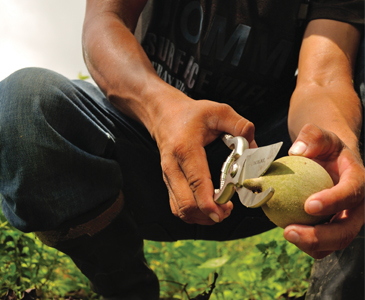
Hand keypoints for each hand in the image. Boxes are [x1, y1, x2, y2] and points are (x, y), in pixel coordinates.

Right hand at [151, 94, 255, 224]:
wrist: (165, 116)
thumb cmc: (190, 115)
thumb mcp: (217, 111)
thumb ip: (239, 124)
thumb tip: (254, 144)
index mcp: (185, 149)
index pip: (196, 182)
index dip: (210, 202)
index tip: (223, 210)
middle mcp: (173, 166)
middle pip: (186, 204)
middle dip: (209, 214)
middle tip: (227, 210)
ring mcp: (168, 177)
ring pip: (181, 210)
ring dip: (201, 217)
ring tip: (220, 211)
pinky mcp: (169, 183)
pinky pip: (177, 207)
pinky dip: (193, 214)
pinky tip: (208, 208)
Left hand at [283, 124, 364, 258]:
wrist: (330, 162)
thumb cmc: (324, 148)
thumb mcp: (319, 136)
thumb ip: (311, 137)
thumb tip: (296, 151)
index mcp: (359, 180)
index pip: (352, 193)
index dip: (334, 201)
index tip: (308, 205)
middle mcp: (358, 206)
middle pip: (346, 229)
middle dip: (320, 236)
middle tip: (289, 231)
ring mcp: (347, 220)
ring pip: (334, 242)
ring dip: (311, 244)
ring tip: (286, 233)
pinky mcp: (334, 229)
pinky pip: (322, 243)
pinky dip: (305, 242)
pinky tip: (286, 230)